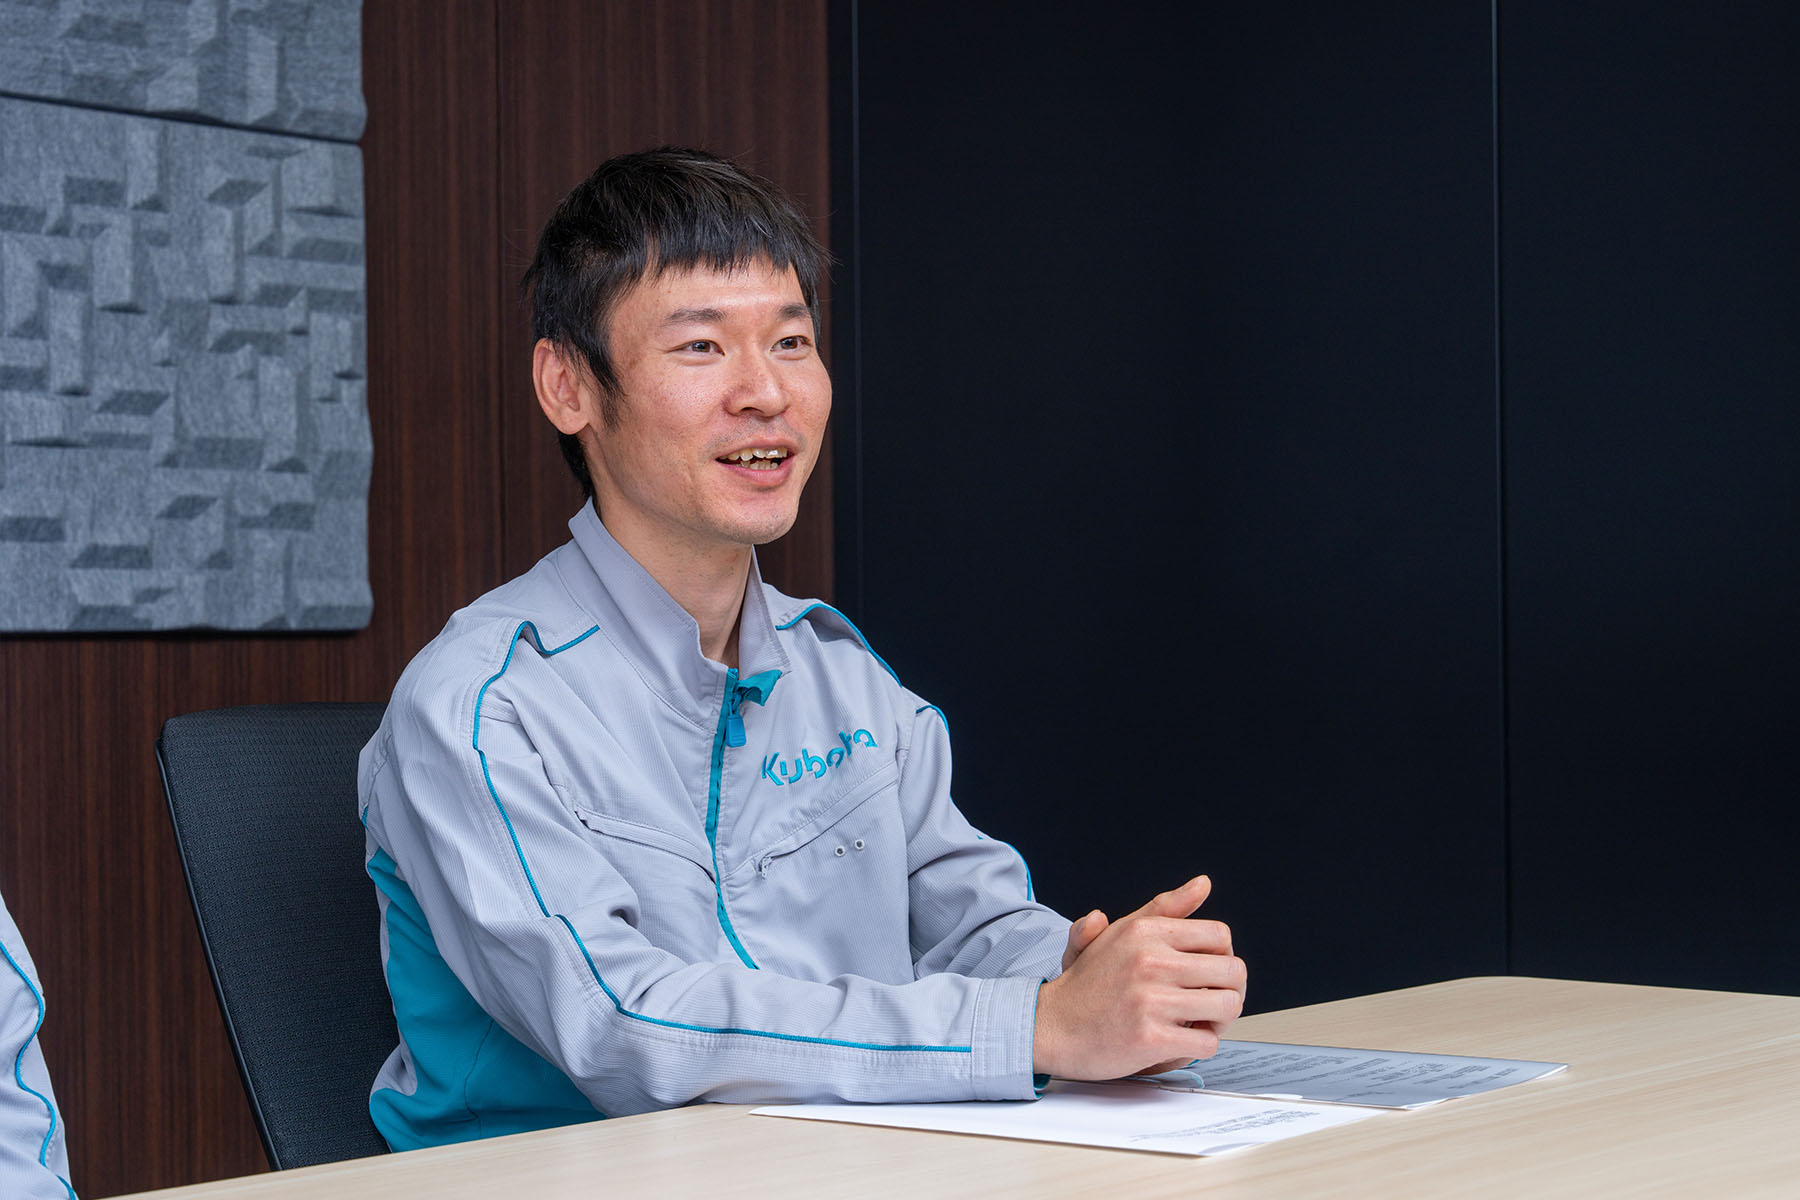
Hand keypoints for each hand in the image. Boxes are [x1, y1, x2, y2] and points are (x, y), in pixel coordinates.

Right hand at [1033, 875, 1245, 1080]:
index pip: (1220, 936)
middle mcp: (1150, 961)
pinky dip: (1199, 1046)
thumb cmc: (1088, 982)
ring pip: (1228, 1007)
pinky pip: (1208, 1042)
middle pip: (1233, 972)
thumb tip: (1203, 884)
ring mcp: (1150, 1000)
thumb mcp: (1122, 933)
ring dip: (1219, 1020)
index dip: (1222, 957)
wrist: (1050, 1025)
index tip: (1207, 973)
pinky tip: (1180, 1041)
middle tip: (1208, 1002)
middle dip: (1228, 990)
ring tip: (1197, 1021)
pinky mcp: (1151, 1038)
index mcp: (1146, 932)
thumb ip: (1166, 908)